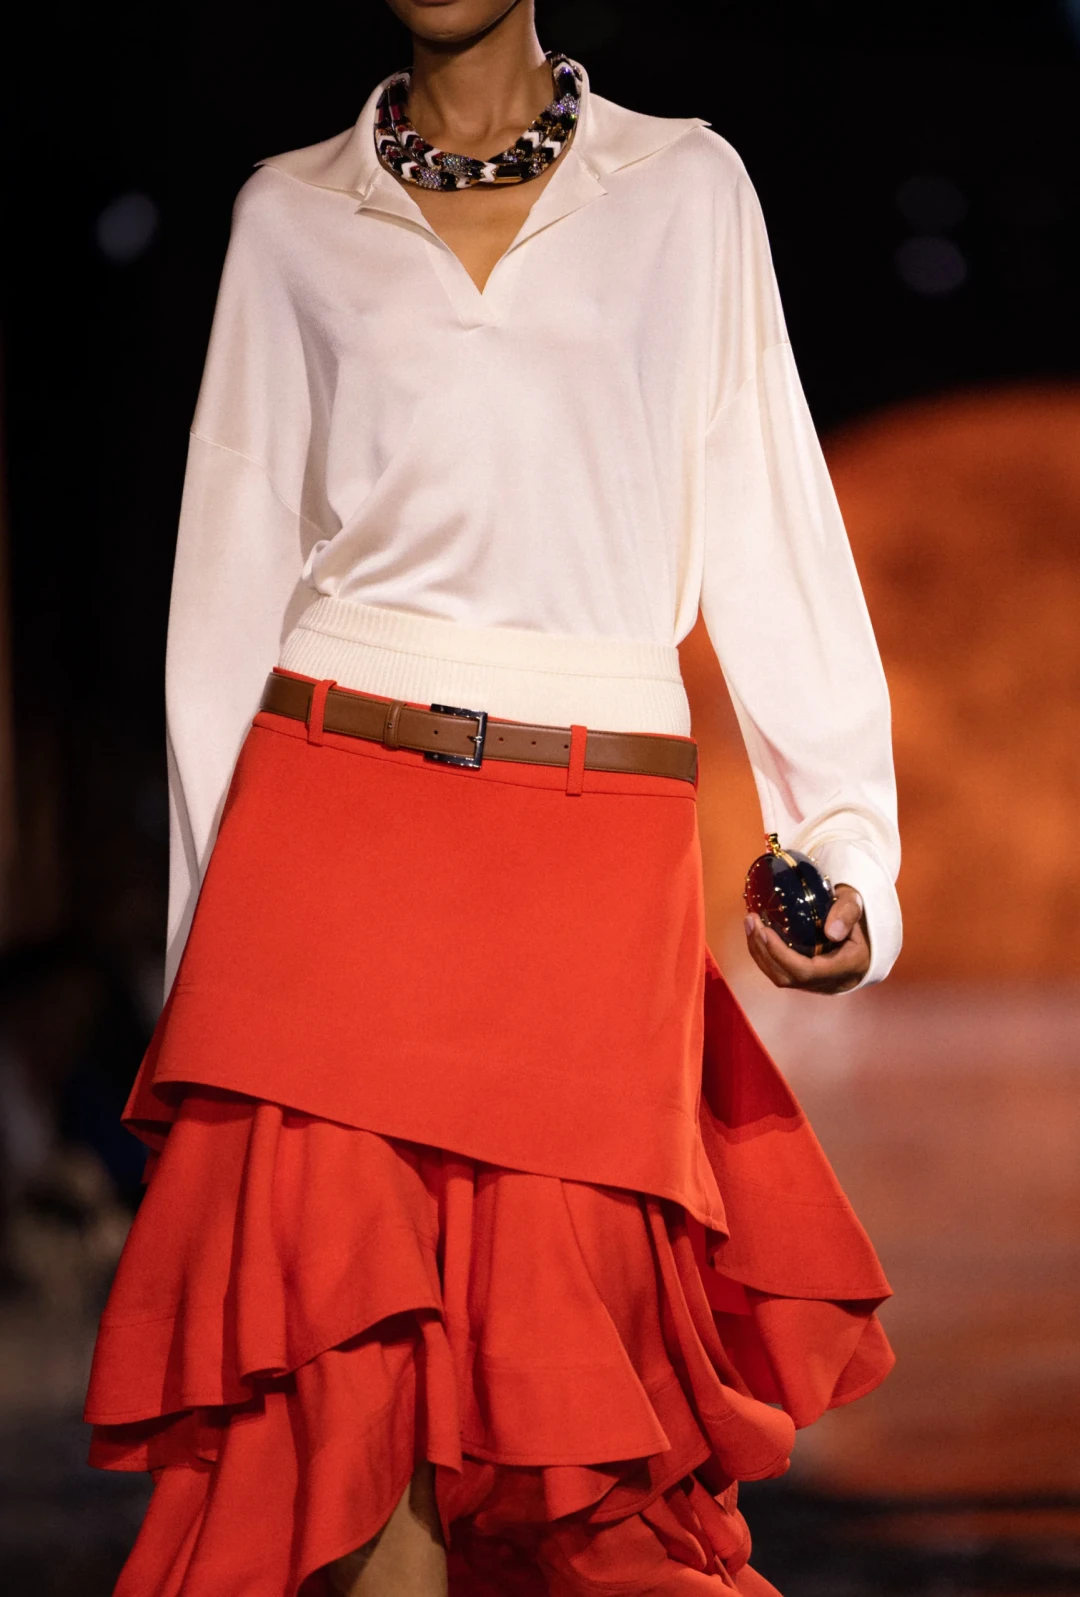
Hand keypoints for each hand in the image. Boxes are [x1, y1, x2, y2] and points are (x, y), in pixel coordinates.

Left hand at [744, 883, 869, 994]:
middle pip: (787, 977)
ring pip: (780, 978)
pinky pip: (781, 973)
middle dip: (763, 950)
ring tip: (750, 923)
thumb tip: (830, 932)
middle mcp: (831, 982)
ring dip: (759, 952)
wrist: (867, 934)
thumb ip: (847, 913)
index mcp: (846, 967)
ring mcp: (818, 984)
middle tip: (751, 920)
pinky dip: (765, 954)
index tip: (764, 930)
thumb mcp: (856, 906)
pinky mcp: (807, 980)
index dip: (780, 954)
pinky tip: (757, 933)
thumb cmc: (859, 915)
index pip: (805, 971)